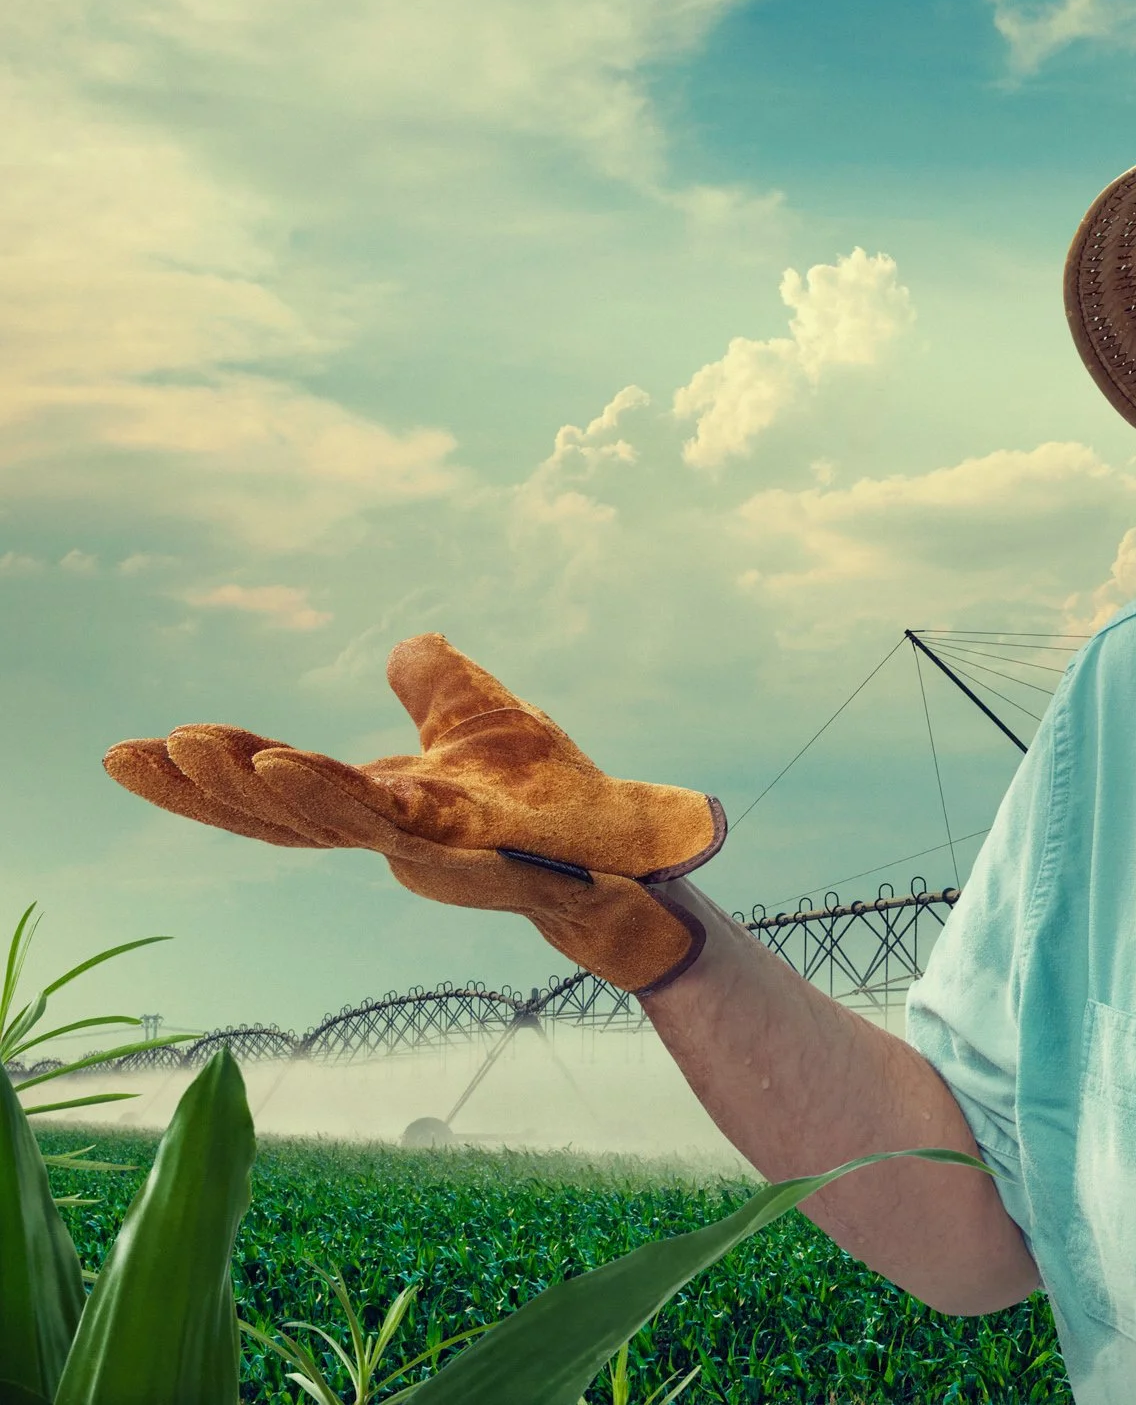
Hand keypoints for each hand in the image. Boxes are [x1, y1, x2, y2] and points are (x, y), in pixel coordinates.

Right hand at [103, 634, 723, 993]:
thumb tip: (405, 647)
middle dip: (204, 790)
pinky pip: (393, 824)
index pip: (282, 792)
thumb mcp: (489, 720)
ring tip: (199, 748)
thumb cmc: (559, 799)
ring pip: (328, 825)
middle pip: (280, 820)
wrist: (635, 858)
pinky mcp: (474, 856)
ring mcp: (432, 852)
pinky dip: (338, 796)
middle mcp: (397, 836)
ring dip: (260, 788)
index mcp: (388, 805)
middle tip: (130, 756)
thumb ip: (438, 688)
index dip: (212, 776)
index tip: (140, 748)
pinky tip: (285, 765)